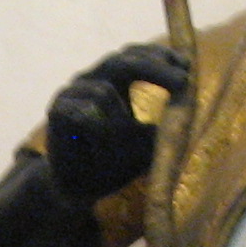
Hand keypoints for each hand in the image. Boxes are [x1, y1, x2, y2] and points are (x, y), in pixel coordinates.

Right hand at [45, 42, 191, 205]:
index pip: (135, 55)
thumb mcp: (148, 144)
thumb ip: (164, 125)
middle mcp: (91, 81)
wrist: (78, 192)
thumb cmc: (114, 164)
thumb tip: (188, 102)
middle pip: (122, 60)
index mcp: (112, 82)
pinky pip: (84, 111)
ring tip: (118, 148)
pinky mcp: (57, 110)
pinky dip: (99, 129)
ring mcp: (72, 93)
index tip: (186, 65)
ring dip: (119, 122)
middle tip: (182, 81)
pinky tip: (98, 147)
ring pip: (104, 91)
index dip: (160, 55)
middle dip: (155, 68)